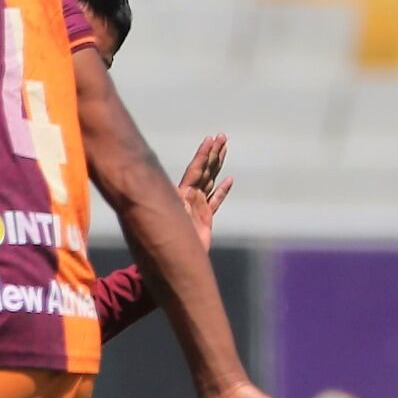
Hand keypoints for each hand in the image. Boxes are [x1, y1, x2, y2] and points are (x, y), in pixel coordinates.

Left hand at [176, 133, 230, 250]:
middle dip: (213, 153)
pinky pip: (215, 201)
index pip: (195, 169)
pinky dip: (222, 191)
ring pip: (210, 180)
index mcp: (182, 194)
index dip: (203, 154)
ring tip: (224, 148)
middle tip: (222, 136)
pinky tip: (229, 179)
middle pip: (204, 170)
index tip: (210, 139)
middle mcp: (190, 197)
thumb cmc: (168, 241)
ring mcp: (197, 206)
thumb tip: (173, 192)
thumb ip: (170, 206)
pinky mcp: (204, 218)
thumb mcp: (168, 220)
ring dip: (217, 165)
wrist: (173, 261)